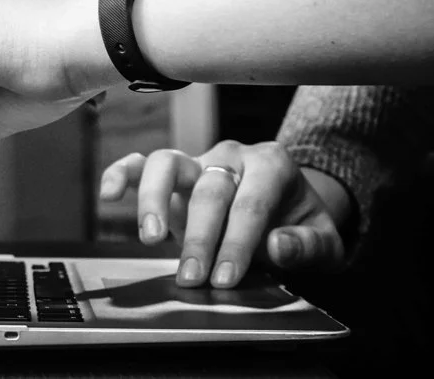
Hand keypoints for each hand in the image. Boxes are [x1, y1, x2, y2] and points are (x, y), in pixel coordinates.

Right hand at [99, 140, 349, 287]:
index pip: (251, 202)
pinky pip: (141, 163)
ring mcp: (198, 160)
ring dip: (154, 200)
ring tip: (151, 238)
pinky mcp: (173, 173)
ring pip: (168, 163)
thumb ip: (307, 245)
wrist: (288, 210)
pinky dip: (121, 174)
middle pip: (210, 190)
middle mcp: (231, 156)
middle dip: (200, 236)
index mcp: (272, 164)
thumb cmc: (300, 226)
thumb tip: (277, 245)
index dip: (238, 241)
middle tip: (193, 276)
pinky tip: (109, 195)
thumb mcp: (324, 242)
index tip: (226, 277)